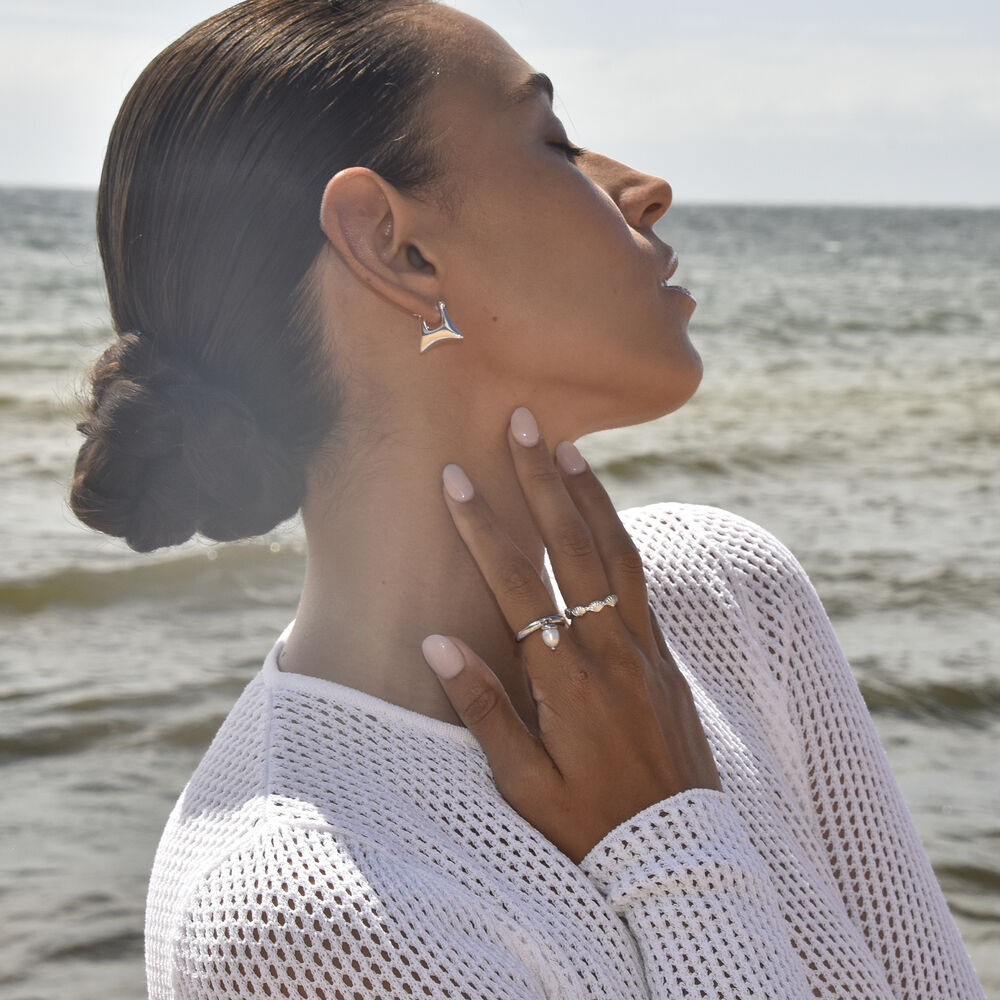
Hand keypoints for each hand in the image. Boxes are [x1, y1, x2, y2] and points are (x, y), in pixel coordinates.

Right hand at [421, 407, 720, 863]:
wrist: (679, 859)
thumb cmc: (589, 829)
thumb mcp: (524, 786)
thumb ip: (484, 710)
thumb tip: (438, 645)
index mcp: (567, 683)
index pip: (518, 587)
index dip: (485, 530)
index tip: (458, 481)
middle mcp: (612, 654)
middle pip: (576, 549)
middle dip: (543, 482)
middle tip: (523, 423)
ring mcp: (646, 653)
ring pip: (619, 555)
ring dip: (591, 497)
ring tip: (567, 448)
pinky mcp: (667, 661)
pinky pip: (643, 584)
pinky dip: (619, 538)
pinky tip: (602, 516)